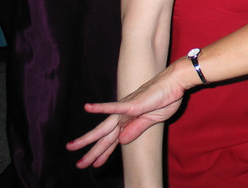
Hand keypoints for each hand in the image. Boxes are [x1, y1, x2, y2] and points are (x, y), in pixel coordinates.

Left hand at [66, 63, 186, 167]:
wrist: (175, 83)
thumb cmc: (166, 98)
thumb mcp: (152, 120)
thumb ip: (137, 129)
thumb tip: (121, 141)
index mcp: (130, 120)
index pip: (113, 139)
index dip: (104, 152)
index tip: (95, 164)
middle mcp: (124, 115)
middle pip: (105, 136)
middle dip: (92, 151)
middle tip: (79, 165)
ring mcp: (126, 109)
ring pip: (105, 127)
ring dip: (89, 137)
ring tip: (73, 146)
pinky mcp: (132, 104)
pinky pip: (115, 107)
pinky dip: (102, 107)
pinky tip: (88, 107)